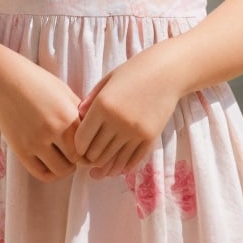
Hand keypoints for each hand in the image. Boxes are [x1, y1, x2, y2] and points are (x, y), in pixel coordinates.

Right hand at [0, 56, 81, 182]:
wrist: (4, 80)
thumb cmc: (36, 81)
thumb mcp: (64, 91)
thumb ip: (79, 112)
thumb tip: (91, 131)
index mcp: (67, 115)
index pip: (87, 145)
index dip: (88, 149)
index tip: (86, 147)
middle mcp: (53, 131)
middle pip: (75, 160)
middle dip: (77, 159)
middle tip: (75, 153)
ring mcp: (35, 142)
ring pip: (59, 170)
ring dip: (64, 167)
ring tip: (63, 157)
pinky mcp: (20, 150)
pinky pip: (40, 173)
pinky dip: (49, 173)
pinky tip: (50, 162)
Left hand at [74, 52, 178, 179]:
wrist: (166, 73)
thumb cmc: (133, 72)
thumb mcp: (107, 82)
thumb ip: (90, 101)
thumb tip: (77, 120)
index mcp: (102, 105)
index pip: (82, 139)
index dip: (77, 148)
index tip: (78, 149)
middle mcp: (117, 121)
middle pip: (96, 153)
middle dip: (89, 159)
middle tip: (87, 161)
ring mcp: (135, 131)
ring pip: (113, 160)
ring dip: (105, 167)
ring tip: (99, 170)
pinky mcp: (150, 138)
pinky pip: (132, 160)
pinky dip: (122, 167)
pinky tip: (117, 168)